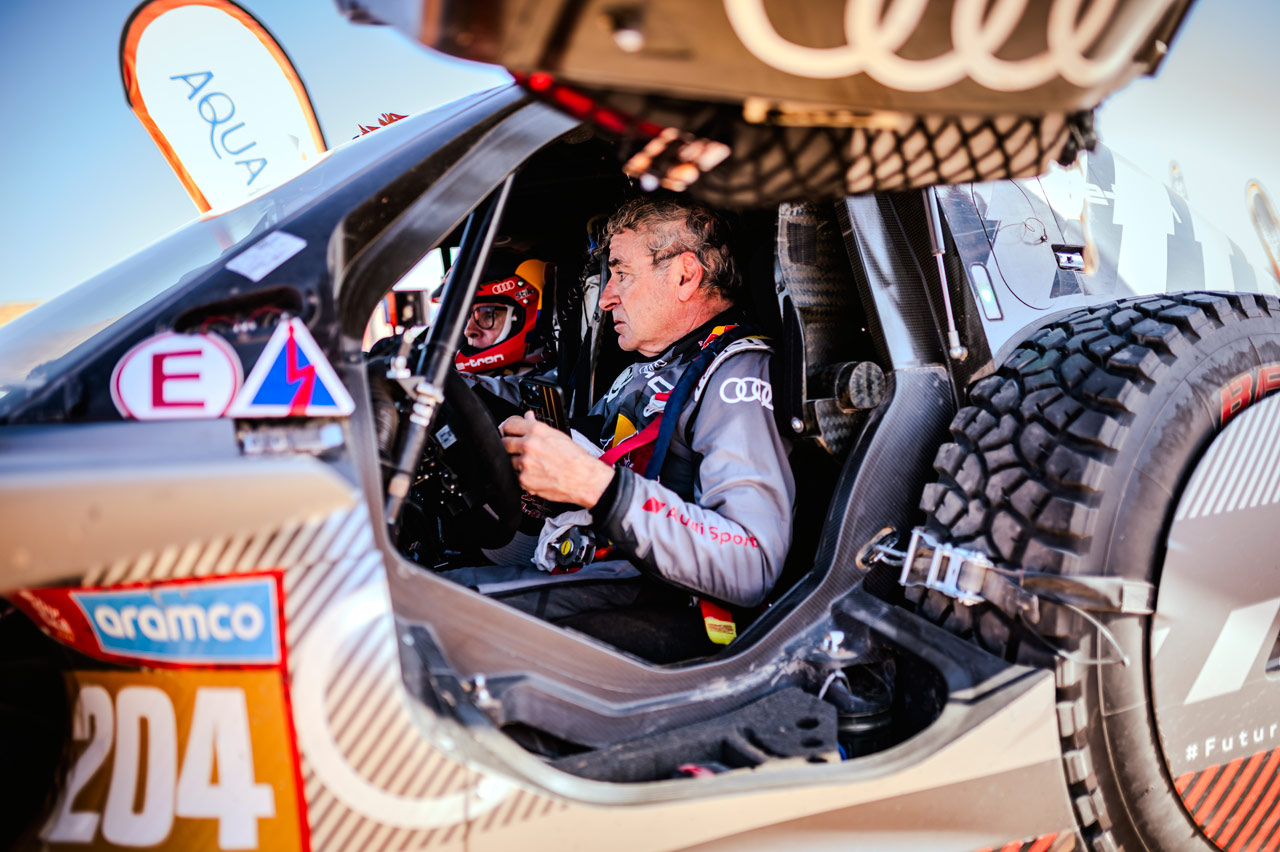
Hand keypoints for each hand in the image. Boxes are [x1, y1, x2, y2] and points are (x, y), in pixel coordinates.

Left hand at [500, 411, 614, 507]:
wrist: (584, 478)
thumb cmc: (575, 458)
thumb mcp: (557, 435)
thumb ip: (537, 425)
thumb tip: (528, 417)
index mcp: (536, 431)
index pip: (509, 424)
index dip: (507, 427)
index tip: (508, 431)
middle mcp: (528, 445)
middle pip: (504, 442)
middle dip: (509, 445)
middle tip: (517, 449)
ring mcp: (524, 463)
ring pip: (509, 460)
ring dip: (516, 462)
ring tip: (532, 464)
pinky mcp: (524, 480)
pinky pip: (515, 476)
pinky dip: (522, 476)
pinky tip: (535, 474)